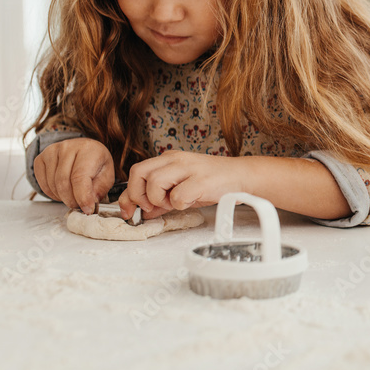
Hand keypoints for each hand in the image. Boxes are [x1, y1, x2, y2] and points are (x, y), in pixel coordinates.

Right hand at [34, 138, 114, 213]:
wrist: (84, 150)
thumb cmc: (95, 163)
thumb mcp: (107, 175)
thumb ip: (100, 188)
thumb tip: (89, 202)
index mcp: (88, 149)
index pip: (80, 176)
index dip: (82, 196)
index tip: (87, 209)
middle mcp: (68, 147)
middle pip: (63, 182)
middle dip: (72, 200)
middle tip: (80, 206)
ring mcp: (51, 151)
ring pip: (52, 185)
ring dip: (62, 198)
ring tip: (73, 197)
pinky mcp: (40, 158)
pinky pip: (42, 183)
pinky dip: (52, 194)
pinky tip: (62, 192)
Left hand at [118, 151, 247, 220]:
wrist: (241, 176)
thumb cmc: (213, 182)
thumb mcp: (183, 188)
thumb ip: (162, 198)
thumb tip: (145, 211)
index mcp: (169, 158)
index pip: (137, 172)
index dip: (128, 194)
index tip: (129, 210)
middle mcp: (176, 159)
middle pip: (139, 172)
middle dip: (139, 195)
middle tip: (151, 207)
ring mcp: (188, 168)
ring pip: (155, 183)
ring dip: (160, 200)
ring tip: (175, 203)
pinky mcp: (201, 180)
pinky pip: (178, 196)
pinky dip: (180, 205)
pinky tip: (191, 201)